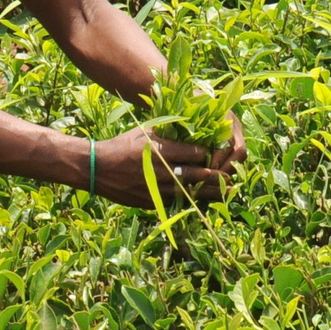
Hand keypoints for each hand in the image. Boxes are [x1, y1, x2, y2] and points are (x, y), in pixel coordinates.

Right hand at [91, 117, 243, 205]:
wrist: (98, 168)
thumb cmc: (123, 144)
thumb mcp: (146, 131)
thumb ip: (169, 131)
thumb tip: (191, 126)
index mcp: (162, 150)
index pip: (196, 154)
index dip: (208, 154)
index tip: (217, 153)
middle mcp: (162, 170)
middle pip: (198, 175)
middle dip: (217, 176)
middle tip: (232, 176)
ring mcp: (157, 189)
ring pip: (190, 193)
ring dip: (209, 192)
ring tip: (226, 192)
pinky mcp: (152, 202)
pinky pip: (177, 204)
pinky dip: (192, 201)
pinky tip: (203, 201)